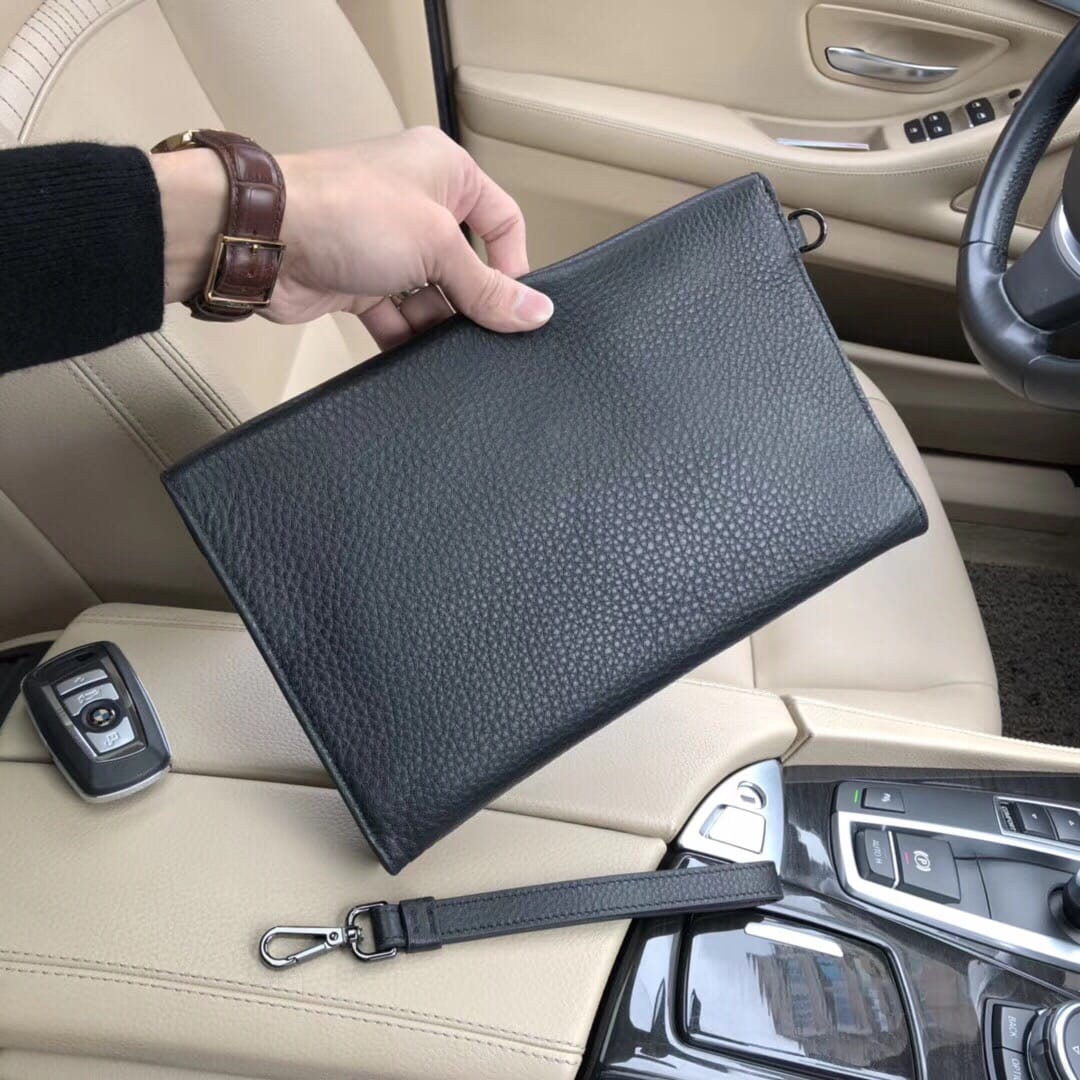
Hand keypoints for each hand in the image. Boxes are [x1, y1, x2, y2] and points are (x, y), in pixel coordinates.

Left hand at [153, 128, 552, 348]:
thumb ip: (487, 287)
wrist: (266, 237)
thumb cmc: (349, 212)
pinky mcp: (360, 281)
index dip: (515, 266)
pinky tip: (416, 360)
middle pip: (467, 265)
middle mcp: (417, 203)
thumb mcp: (437, 246)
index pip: (503, 220)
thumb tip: (537, 312)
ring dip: (438, 326)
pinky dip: (406, 338)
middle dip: (473, 303)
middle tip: (487, 338)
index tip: (518, 308)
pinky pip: (397, 316)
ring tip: (449, 353)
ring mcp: (386, 244)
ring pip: (432, 296)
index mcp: (445, 172)